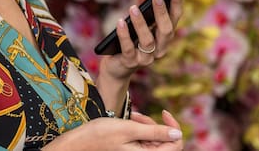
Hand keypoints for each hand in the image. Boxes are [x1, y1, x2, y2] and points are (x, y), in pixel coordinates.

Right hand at [42, 112, 183, 150]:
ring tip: (131, 117)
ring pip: (154, 138)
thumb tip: (178, 134)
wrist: (80, 141)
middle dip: (154, 124)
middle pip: (164, 140)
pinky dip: (139, 128)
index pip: (175, 144)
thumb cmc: (100, 135)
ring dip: (145, 125)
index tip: (163, 112)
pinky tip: (129, 121)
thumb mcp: (129, 129)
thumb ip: (155, 131)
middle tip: (138, 115)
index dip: (173, 127)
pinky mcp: (132, 149)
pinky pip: (144, 139)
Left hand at [101, 0, 183, 80]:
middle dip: (162, 13)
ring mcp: (146, 58)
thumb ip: (147, 16)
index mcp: (165, 39)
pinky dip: (124, 35)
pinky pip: (128, 48)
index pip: (175, 19)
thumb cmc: (131, 42)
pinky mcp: (130, 62)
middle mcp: (160, 49)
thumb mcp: (140, 28)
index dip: (176, 3)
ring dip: (141, 23)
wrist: (117, 68)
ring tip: (133, 8)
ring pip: (148, 40)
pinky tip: (120, 22)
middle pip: (166, 31)